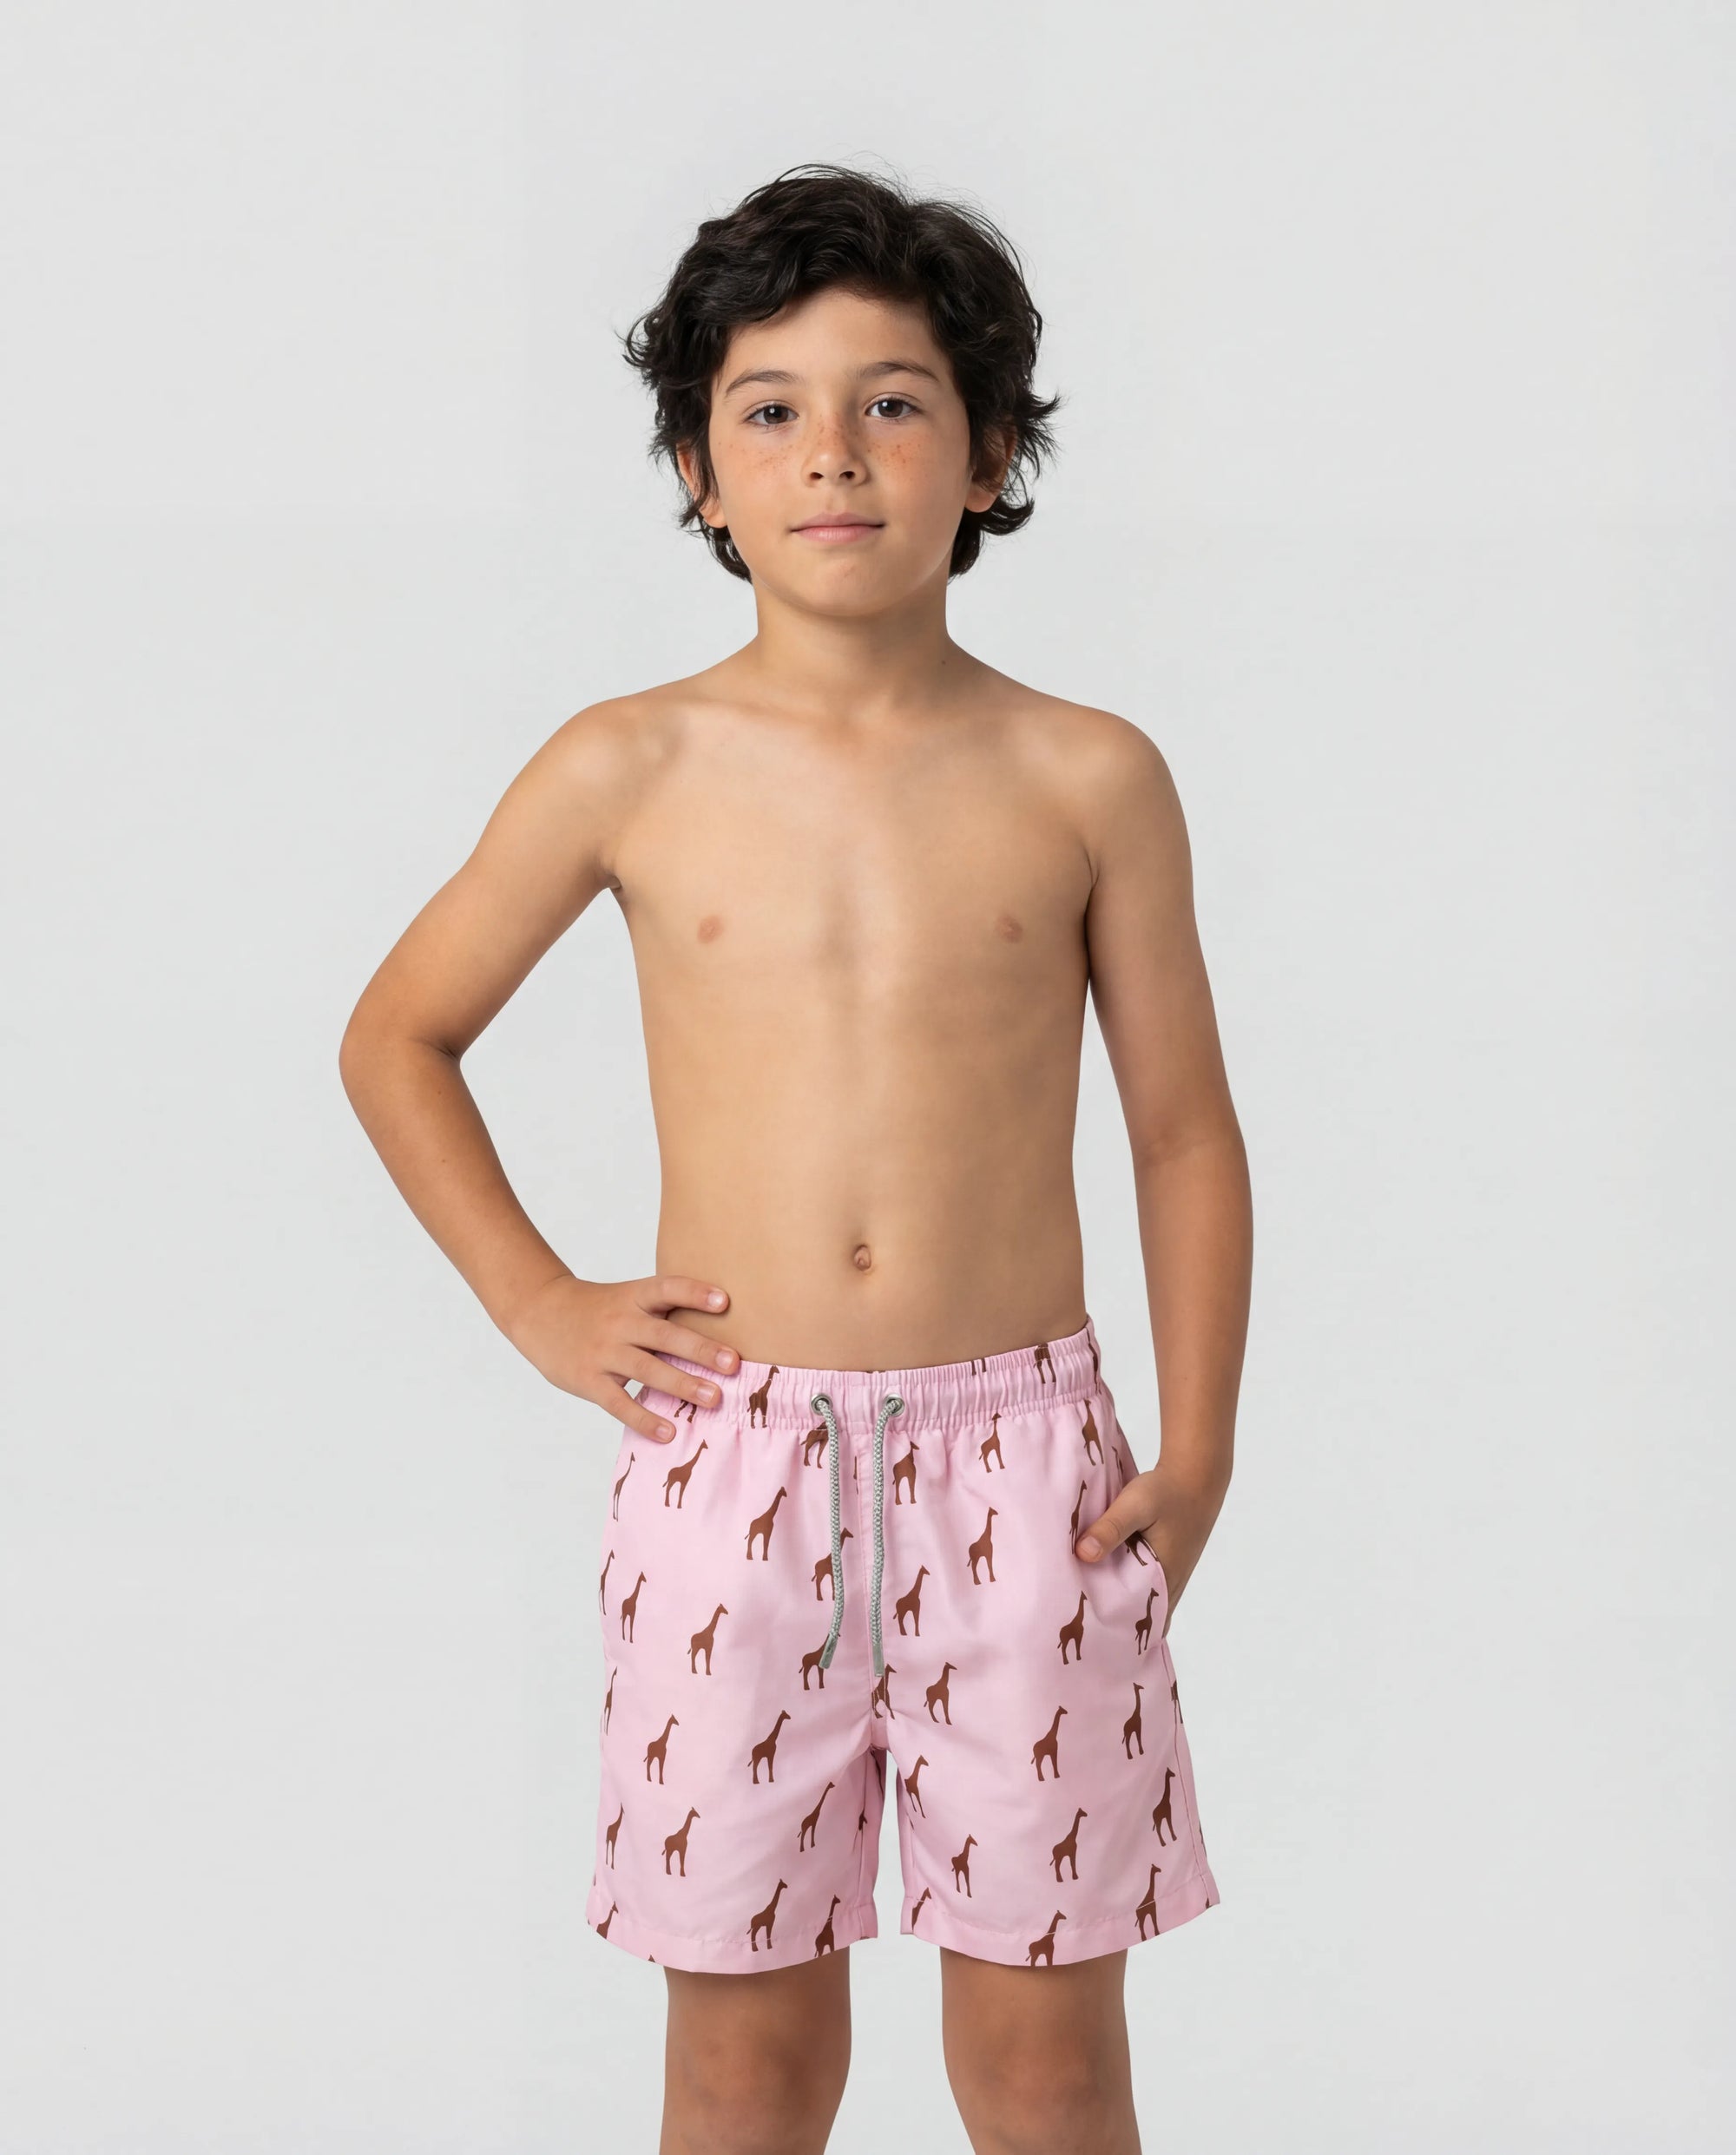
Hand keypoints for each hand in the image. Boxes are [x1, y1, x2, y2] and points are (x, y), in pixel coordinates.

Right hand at [506, 1273, 738, 1441]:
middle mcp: (621, 1322)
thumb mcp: (626, 1297)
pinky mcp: (589, 1380)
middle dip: (700, 1350)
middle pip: (664, 1334)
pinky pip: (620, 1403)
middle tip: (733, 1363)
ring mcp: (604, 1352)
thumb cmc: (598, 1309)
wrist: (540, 1312)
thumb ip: (661, 1312)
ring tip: (713, 1398)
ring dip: (682, 1384)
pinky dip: (644, 1419)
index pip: (667, 1288)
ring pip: (647, 1369)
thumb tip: (715, 1336)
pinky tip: (668, 1432)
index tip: (725, 1301)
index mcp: (633, 1297)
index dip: (695, 1293)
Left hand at [1074, 1468, 1180, 1630]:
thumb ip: (1110, 1529)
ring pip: (1146, 1603)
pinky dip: (1131, 1589)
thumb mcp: (1135, 1505)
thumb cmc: (1167, 1491)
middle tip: (1082, 1624)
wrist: (1196, 1475)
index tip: (1090, 1633)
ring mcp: (1172, 1576)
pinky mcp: (1169, 1564)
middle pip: (1142, 1616)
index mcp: (1164, 1577)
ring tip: (1089, 1606)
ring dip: (1123, 1604)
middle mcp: (1171, 1584)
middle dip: (1116, 1620)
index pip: (1142, 1621)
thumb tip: (1083, 1554)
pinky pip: (1149, 1587)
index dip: (1119, 1629)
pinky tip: (1108, 1580)